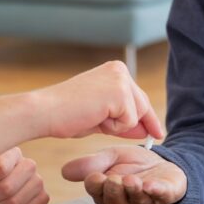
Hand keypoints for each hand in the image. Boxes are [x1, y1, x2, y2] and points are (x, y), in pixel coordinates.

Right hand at [35, 61, 163, 139]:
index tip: (158, 133)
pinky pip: (129, 122)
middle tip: (100, 121)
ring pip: (137, 116)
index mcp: (115, 70)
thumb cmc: (66, 115)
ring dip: (117, 126)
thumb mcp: (101, 117)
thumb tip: (145, 130)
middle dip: (131, 124)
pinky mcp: (119, 93)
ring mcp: (121, 80)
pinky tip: (94, 117)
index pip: (139, 97)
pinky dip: (113, 128)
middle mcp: (121, 70)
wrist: (44, 112)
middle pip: (142, 107)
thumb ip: (122, 120)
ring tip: (92, 116)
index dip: (148, 119)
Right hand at [62, 145, 186, 203]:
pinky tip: (152, 185)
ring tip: (132, 181)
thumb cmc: (131, 163)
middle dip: (114, 191)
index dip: (95, 186)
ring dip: (134, 192)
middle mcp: (124, 200)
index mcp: (107, 191)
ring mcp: (145, 200)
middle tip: (114, 179)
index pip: (97, 192)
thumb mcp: (110, 156)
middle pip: (114, 201)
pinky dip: (157, 191)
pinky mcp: (165, 195)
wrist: (160, 161)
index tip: (95, 176)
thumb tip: (64, 171)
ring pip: (136, 201)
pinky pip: (161, 196)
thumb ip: (91, 163)